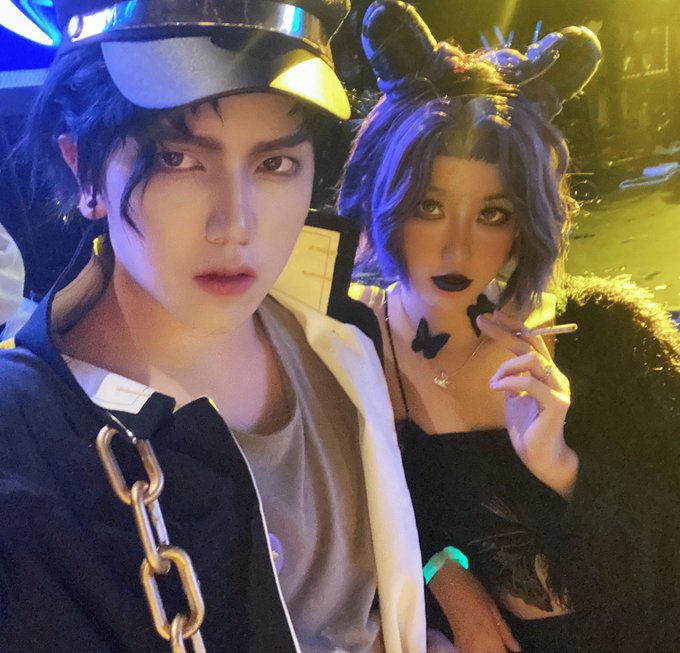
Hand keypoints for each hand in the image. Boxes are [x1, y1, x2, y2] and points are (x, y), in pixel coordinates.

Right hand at [429, 560, 520, 652]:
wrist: (450, 586)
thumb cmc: (475, 593)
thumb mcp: (494, 610)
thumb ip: (505, 633)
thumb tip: (516, 649)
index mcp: (489, 640)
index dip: (506, 651)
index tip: (509, 647)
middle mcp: (476, 649)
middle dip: (496, 650)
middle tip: (501, 643)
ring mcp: (464, 648)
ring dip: (487, 650)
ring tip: (492, 641)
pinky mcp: (456, 644)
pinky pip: (470, 652)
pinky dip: (477, 649)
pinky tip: (481, 642)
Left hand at [477, 311, 578, 498]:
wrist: (541, 458)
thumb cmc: (527, 429)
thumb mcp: (514, 399)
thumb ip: (511, 381)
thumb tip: (500, 369)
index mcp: (546, 374)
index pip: (531, 342)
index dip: (513, 327)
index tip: (493, 315)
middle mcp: (555, 376)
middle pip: (531, 344)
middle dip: (506, 330)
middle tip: (483, 320)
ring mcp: (558, 389)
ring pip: (532, 360)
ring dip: (506, 366)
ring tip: (493, 382)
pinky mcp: (556, 404)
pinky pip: (531, 383)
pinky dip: (510, 381)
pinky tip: (496, 387)